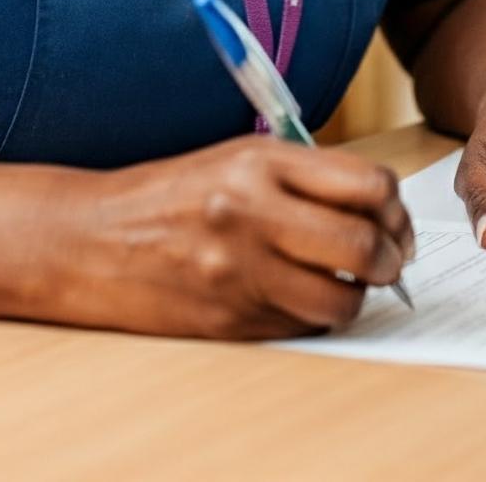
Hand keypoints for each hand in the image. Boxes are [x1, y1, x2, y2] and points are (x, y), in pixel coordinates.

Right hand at [51, 137, 414, 340]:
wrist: (91, 239)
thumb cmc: (171, 194)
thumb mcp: (238, 158)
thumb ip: (305, 176)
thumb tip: (377, 207)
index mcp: (260, 163)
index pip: (367, 183)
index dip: (394, 206)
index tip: (392, 217)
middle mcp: (253, 214)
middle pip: (363, 245)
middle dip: (390, 257)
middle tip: (387, 258)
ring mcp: (240, 273)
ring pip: (341, 300)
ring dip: (356, 296)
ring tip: (344, 282)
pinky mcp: (229, 321)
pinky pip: (302, 326)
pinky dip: (314, 316)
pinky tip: (299, 296)